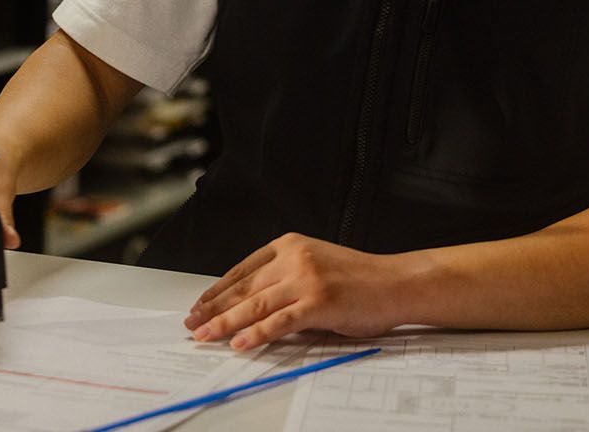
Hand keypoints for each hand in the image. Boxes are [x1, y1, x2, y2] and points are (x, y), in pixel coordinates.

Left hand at [184, 233, 417, 349]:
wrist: (396, 283)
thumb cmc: (358, 279)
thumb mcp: (314, 266)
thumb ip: (283, 279)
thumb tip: (247, 306)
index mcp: (289, 245)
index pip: (242, 270)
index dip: (217, 291)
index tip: (200, 306)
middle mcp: (294, 257)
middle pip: (244, 289)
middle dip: (214, 309)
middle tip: (193, 324)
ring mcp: (306, 279)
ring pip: (255, 305)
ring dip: (226, 323)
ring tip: (206, 336)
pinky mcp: (318, 302)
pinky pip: (279, 321)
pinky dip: (256, 334)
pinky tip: (240, 343)